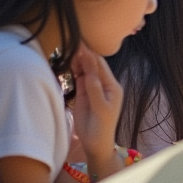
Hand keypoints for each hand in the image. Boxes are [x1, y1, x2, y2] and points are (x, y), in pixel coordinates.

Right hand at [70, 46, 123, 167]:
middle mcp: (103, 84)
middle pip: (93, 64)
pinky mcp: (83, 92)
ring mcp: (93, 87)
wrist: (95, 142)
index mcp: (112, 86)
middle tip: (72, 40)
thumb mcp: (100, 108)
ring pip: (85, 69)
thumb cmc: (101, 126)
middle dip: (84, 53)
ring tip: (69, 48)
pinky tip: (69, 60)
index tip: (80, 42)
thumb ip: (94, 88)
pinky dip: (75, 68)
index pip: (100, 66)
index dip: (90, 54)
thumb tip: (89, 68)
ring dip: (78, 59)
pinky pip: (79, 76)